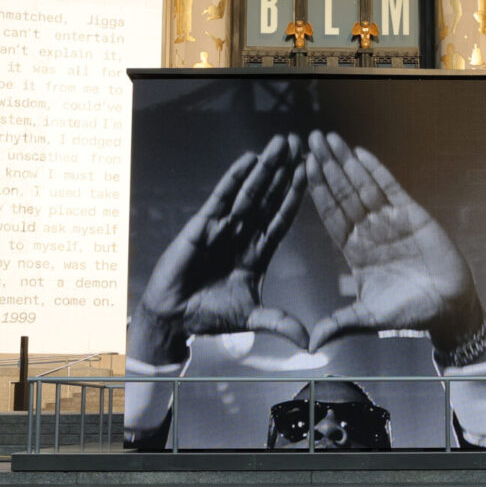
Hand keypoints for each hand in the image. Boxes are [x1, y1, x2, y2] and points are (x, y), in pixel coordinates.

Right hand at [131, 134, 308, 363]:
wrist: (174, 318)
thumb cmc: (209, 316)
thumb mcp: (251, 318)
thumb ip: (279, 323)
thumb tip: (309, 343)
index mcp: (257, 253)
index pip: (281, 218)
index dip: (296, 197)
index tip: (311, 173)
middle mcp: (242, 234)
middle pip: (269, 197)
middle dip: (284, 171)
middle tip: (299, 143)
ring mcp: (223, 228)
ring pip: (249, 192)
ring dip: (265, 168)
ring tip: (280, 144)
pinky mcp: (202, 226)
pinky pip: (221, 198)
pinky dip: (234, 179)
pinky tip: (248, 160)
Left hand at [304, 130, 484, 350]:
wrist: (447, 309)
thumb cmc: (408, 313)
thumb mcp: (368, 318)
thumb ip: (339, 324)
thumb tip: (309, 344)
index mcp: (354, 251)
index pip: (331, 216)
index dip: (316, 193)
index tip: (299, 171)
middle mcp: (369, 231)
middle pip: (343, 194)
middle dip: (326, 168)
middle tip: (309, 140)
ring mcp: (390, 221)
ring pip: (363, 187)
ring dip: (346, 163)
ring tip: (329, 139)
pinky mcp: (413, 215)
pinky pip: (391, 189)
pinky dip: (376, 171)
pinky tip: (361, 153)